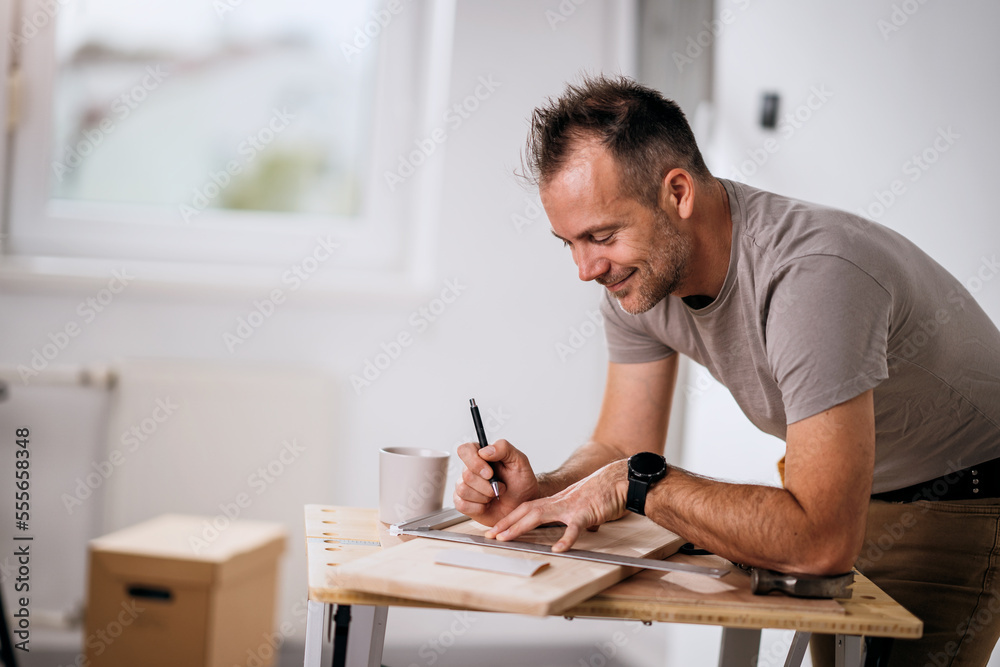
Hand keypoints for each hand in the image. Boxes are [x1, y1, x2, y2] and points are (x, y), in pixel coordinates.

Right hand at [453, 439, 539, 525]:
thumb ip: (504, 448)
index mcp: (481, 455)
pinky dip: (479, 507)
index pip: (465, 450)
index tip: (490, 473)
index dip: (474, 461)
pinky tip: (488, 505)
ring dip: (485, 496)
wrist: (523, 506)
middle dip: (487, 485)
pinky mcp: (463, 503)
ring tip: (496, 495)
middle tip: (501, 487)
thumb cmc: (521, 483)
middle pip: (466, 473)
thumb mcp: (520, 461)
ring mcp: (465, 486)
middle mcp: (470, 470)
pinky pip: (462, 505)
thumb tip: (484, 451)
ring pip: (463, 489)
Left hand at [485, 459, 628, 550]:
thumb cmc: (604, 492)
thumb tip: (569, 528)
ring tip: (507, 539)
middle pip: (527, 510)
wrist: (621, 480)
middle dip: (507, 523)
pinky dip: (566, 538)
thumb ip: (571, 514)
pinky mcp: (587, 513)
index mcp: (557, 501)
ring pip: (540, 515)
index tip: (496, 529)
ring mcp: (572, 507)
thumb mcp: (581, 503)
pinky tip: (558, 549)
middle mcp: (560, 502)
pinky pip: (574, 527)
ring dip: (520, 527)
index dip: (510, 518)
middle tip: (491, 535)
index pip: (528, 508)